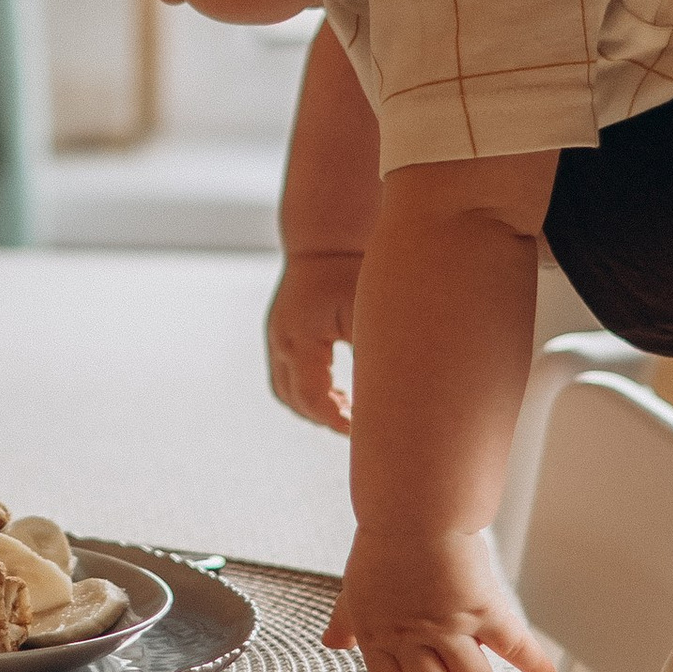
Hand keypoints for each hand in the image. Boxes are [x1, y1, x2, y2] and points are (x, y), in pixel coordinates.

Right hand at [267, 250, 357, 431]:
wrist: (326, 241)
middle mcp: (282, 342)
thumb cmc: (351, 272)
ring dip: (314, 406)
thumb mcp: (368, 316)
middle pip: (296, 401)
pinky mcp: (281, 333)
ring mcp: (277, 337)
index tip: (361, 430)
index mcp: (301, 339)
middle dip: (325, 418)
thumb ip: (375, 357)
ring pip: (287, 392)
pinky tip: (336, 391)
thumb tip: (395, 399)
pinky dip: (309, 390)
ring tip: (347, 409)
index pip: (314, 398)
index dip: (336, 420)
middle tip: (358, 425)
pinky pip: (288, 376)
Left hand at [326, 527, 557, 671]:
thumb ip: (347, 621)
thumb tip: (334, 643)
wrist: (411, 508)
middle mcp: (413, 640)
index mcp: (380, 638)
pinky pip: (510, 643)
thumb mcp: (354, 588)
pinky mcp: (480, 607)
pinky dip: (531, 663)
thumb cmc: (382, 544)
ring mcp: (448, 626)